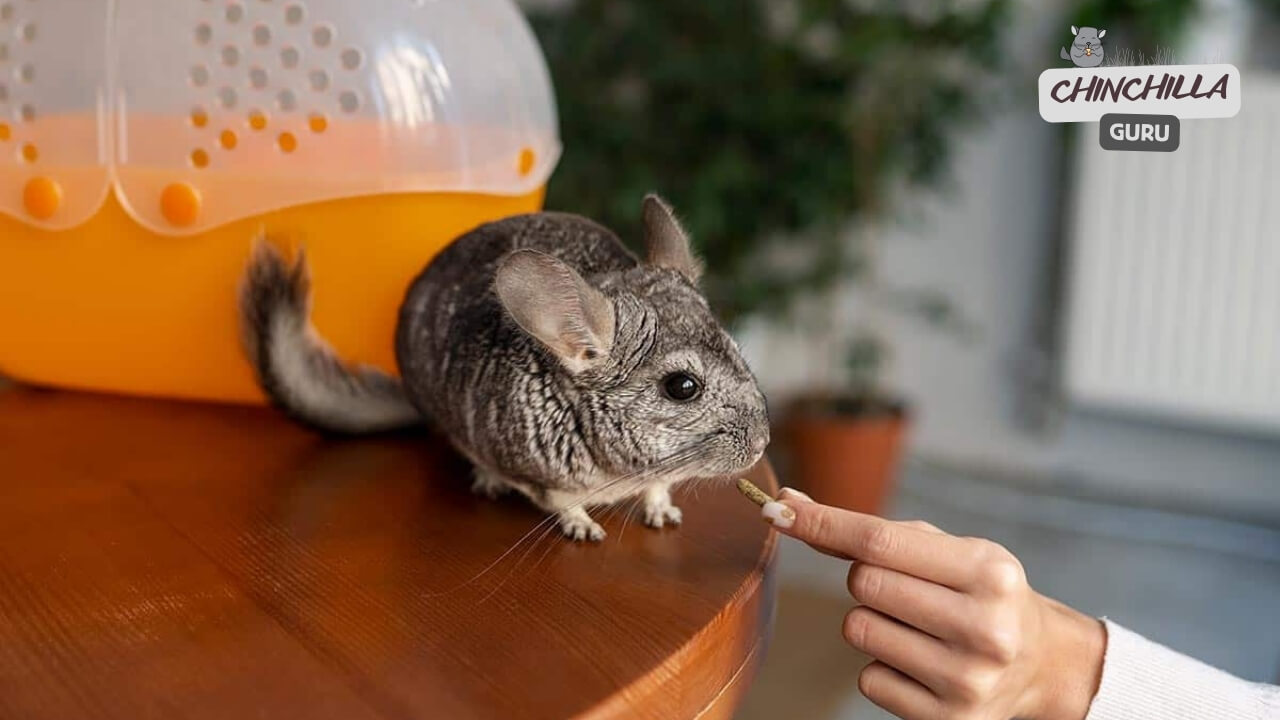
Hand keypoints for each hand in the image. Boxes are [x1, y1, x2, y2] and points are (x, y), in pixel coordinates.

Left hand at [762, 489, 1105, 719]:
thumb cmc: (982, 594)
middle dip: (868, 578)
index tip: (777, 510)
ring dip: (873, 622)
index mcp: (989, 573)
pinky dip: (884, 667)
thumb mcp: (952, 553)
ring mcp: (965, 680)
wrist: (1043, 665)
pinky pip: (868, 680)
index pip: (880, 542)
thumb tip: (792, 506)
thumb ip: (877, 534)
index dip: (821, 523)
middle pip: (864, 583)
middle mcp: (983, 627)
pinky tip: (922, 664)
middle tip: (907, 590)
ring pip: (858, 629)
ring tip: (918, 627)